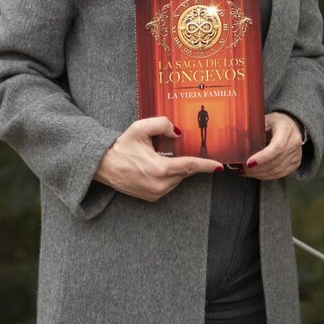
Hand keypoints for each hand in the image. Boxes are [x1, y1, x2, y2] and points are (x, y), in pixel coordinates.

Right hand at [93, 117, 223, 201]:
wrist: (103, 166)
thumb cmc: (121, 146)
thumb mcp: (140, 128)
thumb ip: (162, 125)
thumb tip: (178, 133)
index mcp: (160, 169)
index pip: (190, 166)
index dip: (206, 165)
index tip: (219, 166)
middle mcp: (160, 185)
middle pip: (185, 172)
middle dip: (189, 162)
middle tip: (189, 150)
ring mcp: (156, 193)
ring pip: (178, 179)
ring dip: (177, 168)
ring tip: (163, 156)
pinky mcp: (152, 198)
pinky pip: (169, 185)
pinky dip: (170, 175)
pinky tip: (159, 165)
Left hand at [237, 111, 303, 180]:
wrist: (290, 124)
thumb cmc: (274, 122)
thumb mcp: (263, 120)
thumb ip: (250, 128)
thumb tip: (232, 133)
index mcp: (286, 129)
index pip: (276, 148)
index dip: (262, 158)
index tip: (249, 163)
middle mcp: (294, 143)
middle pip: (276, 162)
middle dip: (257, 168)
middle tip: (243, 168)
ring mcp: (297, 154)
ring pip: (278, 171)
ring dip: (260, 174)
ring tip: (247, 172)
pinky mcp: (296, 163)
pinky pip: (281, 174)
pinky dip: (267, 176)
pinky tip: (256, 174)